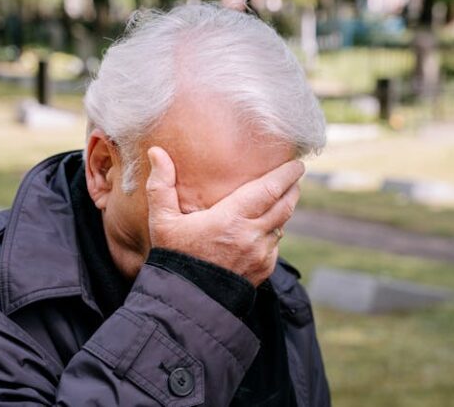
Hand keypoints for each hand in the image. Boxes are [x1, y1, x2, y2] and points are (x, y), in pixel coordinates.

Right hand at [146, 146, 303, 286]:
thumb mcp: (162, 221)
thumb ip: (161, 185)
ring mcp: (261, 255)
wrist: (186, 302)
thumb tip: (156, 151)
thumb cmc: (174, 258)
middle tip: (295, 176)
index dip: (286, 175)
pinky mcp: (263, 271)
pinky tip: (268, 228)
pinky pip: (275, 246)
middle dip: (292, 188)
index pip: (270, 189)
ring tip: (282, 198)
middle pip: (285, 205)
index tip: (296, 164)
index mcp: (231, 218)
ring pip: (282, 225)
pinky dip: (274, 233)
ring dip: (284, 210)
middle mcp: (252, 235)